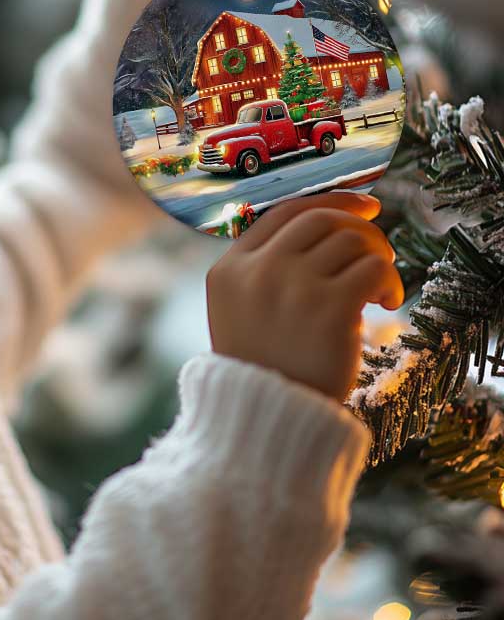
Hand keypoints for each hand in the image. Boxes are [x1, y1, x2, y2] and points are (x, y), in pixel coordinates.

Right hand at [206, 192, 404, 404]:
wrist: (266, 417)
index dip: (330, 202)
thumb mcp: (239, 310)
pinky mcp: (329, 308)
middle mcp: (258, 271)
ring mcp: (292, 287)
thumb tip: (328, 226)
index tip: (362, 207)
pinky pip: (374, 269)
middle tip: (378, 249)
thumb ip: (262, 270)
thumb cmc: (262, 366)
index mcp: (229, 269)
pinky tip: (386, 303)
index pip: (283, 212)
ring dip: (378, 257)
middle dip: (360, 227)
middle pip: (321, 219)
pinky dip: (390, 280)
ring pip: (353, 241)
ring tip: (380, 289)